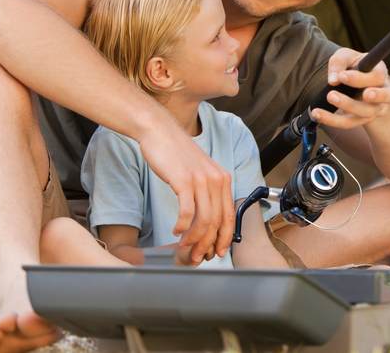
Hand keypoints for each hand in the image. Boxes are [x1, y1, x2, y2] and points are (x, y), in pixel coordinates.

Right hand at [138, 121, 234, 263]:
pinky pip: (187, 212)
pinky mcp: (184, 180)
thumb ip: (207, 191)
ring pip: (204, 220)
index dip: (224, 238)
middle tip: (198, 257)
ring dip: (194, 239)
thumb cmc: (177, 154)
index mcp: (223, 179)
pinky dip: (182, 226)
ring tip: (185, 247)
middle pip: (217, 222)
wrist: (160, 132)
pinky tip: (176, 230)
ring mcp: (201, 180)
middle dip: (208, 244)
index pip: (229, 216)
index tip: (217, 252)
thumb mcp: (200, 171)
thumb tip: (207, 220)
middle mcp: (216, 180)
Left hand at [309, 47, 389, 129]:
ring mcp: (375, 109)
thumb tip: (333, 80)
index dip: (360, 79)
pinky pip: (349, 123)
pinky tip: (317, 113)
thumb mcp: (346, 57)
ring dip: (345, 106)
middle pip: (378, 98)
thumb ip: (339, 62)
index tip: (342, 76)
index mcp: (380, 73)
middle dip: (359, 96)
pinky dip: (332, 120)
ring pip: (365, 113)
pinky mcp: (362, 120)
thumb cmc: (353, 67)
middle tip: (334, 94)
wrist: (358, 85)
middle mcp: (384, 93)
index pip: (377, 77)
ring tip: (328, 97)